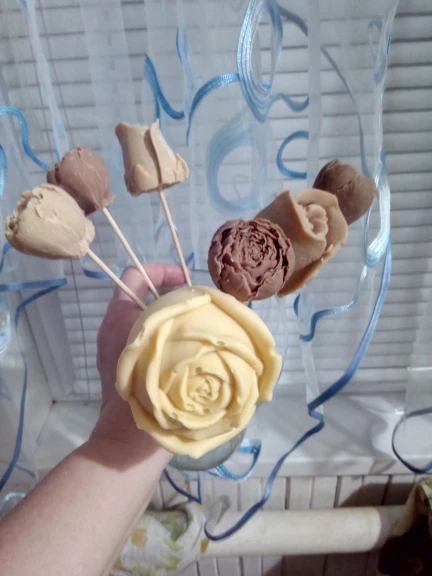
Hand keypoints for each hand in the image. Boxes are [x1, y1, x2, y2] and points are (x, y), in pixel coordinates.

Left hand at [93, 264, 185, 450]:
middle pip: (142, 294)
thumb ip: (182, 318)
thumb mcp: (169, 346)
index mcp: (119, 316)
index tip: (187, 280)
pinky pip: (144, 338)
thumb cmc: (149, 390)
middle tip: (199, 305)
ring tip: (198, 326)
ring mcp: (114, 347)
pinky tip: (187, 350)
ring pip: (145, 317)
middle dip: (171, 294)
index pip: (136, 274)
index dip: (162, 269)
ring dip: (170, 316)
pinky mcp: (122, 366)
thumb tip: (202, 300)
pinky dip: (163, 336)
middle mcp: (113, 326)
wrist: (128, 440)